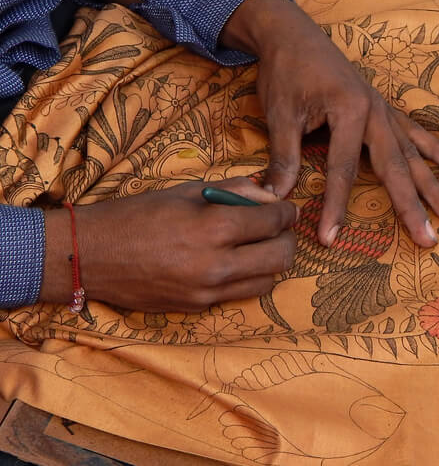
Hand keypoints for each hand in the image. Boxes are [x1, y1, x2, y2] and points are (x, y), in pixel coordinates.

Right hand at [41, 178, 296, 311]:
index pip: (274, 222)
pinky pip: (240, 294)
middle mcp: (216, 265)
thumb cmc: (138, 215)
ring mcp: (207, 292)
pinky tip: (232, 262)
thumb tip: (271, 198)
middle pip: (282, 257)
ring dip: (271, 262)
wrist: (91, 256)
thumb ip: (235, 191)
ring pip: (268, 281)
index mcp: (213, 228)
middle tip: (278, 228)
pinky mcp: (198, 307)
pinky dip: (246, 278)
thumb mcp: (187, 191)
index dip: (287, 213)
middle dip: (287, 238)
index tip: (286, 209)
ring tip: (257, 246)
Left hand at [221, 0, 438, 248]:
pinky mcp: (385, 109)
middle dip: (411, 206)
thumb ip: (285, 157)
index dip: (336, 206)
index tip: (330, 238)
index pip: (343, 169)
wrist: (292, 32)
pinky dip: (438, 151)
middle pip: (395, 167)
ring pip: (412, 154)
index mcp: (349, 110)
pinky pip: (415, 134)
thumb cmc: (286, 70)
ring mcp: (384, 110)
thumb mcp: (280, 113)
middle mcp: (375, 112)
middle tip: (428, 240)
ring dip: (433, 185)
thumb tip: (273, 199)